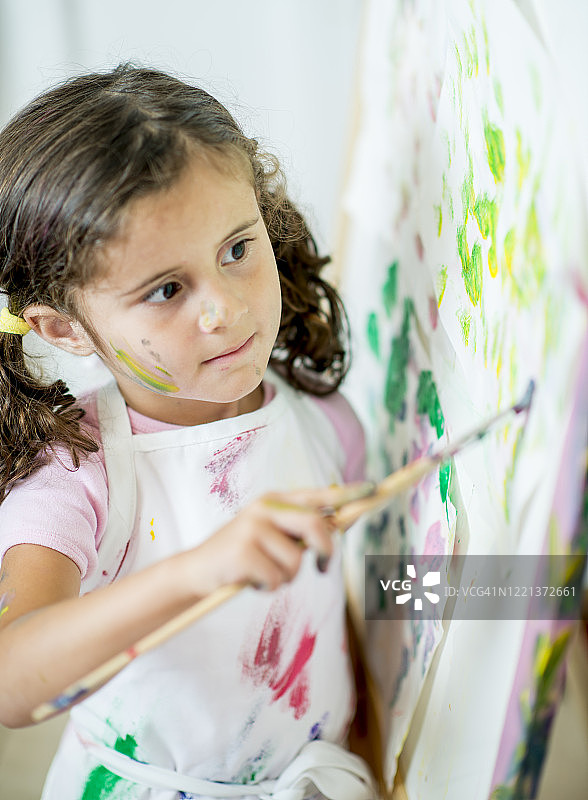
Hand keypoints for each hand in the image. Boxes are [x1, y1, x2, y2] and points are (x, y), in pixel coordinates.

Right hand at [178, 484, 365, 596]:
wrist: (198, 571)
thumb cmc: (243, 556)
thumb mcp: (271, 536)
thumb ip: (299, 530)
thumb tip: (338, 527)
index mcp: (275, 500)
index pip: (318, 495)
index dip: (348, 493)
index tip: (373, 489)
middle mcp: (264, 507)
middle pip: (315, 526)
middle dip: (326, 551)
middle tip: (323, 567)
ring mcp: (252, 528)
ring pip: (297, 561)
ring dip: (287, 578)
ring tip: (266, 576)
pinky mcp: (243, 552)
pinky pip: (277, 579)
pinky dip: (269, 588)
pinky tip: (251, 582)